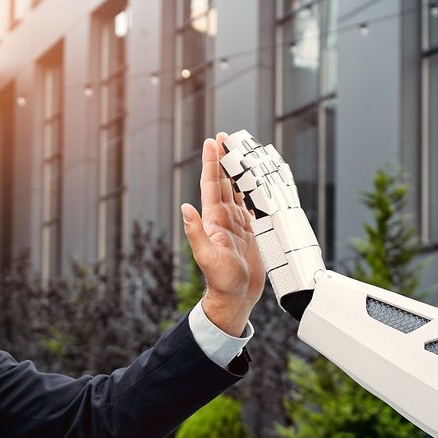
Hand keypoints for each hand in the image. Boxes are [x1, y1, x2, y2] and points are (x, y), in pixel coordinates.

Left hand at [182, 133, 263, 335]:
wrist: (235, 298)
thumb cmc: (221, 282)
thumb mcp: (206, 257)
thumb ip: (196, 233)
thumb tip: (185, 208)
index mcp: (214, 221)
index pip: (212, 185)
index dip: (212, 163)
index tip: (212, 142)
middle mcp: (224, 219)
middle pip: (224, 183)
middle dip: (224, 160)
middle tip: (226, 138)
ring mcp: (236, 226)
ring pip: (237, 192)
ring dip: (237, 173)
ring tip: (239, 154)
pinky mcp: (248, 234)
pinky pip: (250, 207)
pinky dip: (251, 193)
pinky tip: (251, 185)